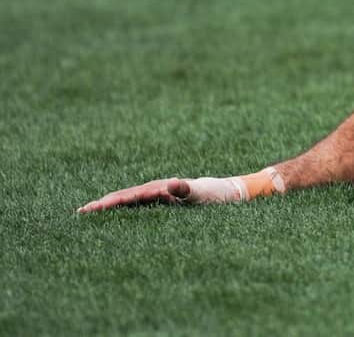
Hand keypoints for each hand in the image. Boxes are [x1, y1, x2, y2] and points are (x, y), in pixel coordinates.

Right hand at [78, 176, 242, 213]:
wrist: (225, 192)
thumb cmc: (213, 195)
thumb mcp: (202, 194)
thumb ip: (186, 190)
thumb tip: (172, 184)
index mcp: (160, 188)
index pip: (129, 196)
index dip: (110, 203)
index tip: (91, 209)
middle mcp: (156, 189)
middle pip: (124, 196)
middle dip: (103, 204)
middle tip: (80, 213)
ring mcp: (158, 195)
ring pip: (128, 200)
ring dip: (110, 206)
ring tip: (88, 213)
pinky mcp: (162, 201)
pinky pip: (137, 206)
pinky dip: (122, 209)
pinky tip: (112, 217)